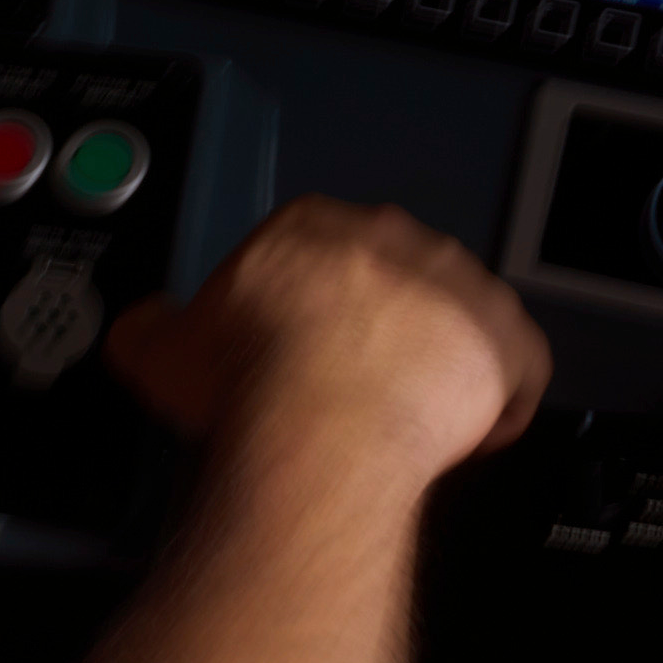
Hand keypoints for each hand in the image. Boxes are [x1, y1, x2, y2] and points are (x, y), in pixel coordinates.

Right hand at [101, 195, 548, 488]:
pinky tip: (468, 437)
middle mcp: (395, 242)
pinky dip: (503, 403)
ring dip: (439, 362)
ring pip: (457, 319)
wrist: (323, 418)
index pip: (317, 251)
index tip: (295, 346)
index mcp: (313, 226)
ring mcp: (460, 289)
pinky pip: (519, 369)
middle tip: (344, 386)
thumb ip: (155, 326)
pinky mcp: (507, 343)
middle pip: (390, 280)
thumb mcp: (164, 347)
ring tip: (404, 416)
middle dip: (375, 329)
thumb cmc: (255, 377)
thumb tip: (144, 328)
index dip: (308, 307)